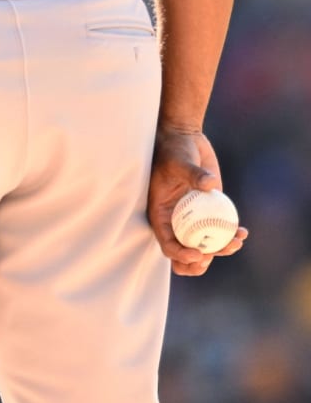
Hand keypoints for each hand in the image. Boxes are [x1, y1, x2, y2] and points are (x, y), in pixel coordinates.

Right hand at [148, 126, 246, 275]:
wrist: (185, 139)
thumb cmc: (174, 148)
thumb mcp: (179, 160)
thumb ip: (192, 173)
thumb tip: (209, 184)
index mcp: (160, 214)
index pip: (167, 244)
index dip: (181, 254)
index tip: (199, 253)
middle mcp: (175, 220)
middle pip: (183, 254)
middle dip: (199, 263)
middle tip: (213, 255)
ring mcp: (193, 218)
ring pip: (204, 247)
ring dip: (220, 251)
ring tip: (236, 242)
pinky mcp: (208, 212)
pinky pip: (219, 232)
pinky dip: (231, 237)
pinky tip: (242, 232)